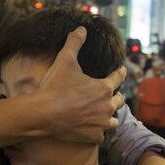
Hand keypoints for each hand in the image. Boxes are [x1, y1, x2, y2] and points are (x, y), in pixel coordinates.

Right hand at [37, 27, 125, 142]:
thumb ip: (74, 43)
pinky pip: (101, 136)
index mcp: (104, 88)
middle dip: (116, 96)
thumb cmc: (55, 87)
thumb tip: (81, 28)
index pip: (119, 77)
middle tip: (113, 94)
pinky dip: (99, 132)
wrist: (43, 113)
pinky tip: (95, 130)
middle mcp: (107, 106)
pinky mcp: (92, 136)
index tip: (121, 70)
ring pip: (114, 121)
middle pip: (119, 101)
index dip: (120, 72)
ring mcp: (100, 123)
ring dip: (110, 117)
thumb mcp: (65, 60)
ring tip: (106, 115)